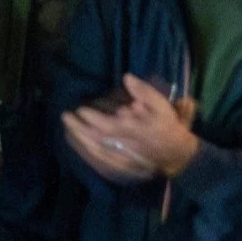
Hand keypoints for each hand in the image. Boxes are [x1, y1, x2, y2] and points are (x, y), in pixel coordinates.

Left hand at [63, 74, 201, 181]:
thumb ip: (144, 91)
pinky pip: (99, 159)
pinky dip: (86, 151)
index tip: (80, 109)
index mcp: (132, 128)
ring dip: (79, 139)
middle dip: (78, 128)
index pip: (107, 124)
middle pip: (95, 138)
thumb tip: (127, 78)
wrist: (176, 154)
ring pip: (95, 149)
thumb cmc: (167, 127)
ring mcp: (121, 155)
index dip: (91, 118)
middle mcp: (123, 143)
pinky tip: (78, 143)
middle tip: (65, 117)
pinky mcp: (120, 163)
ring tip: (67, 129)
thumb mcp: (161, 105)